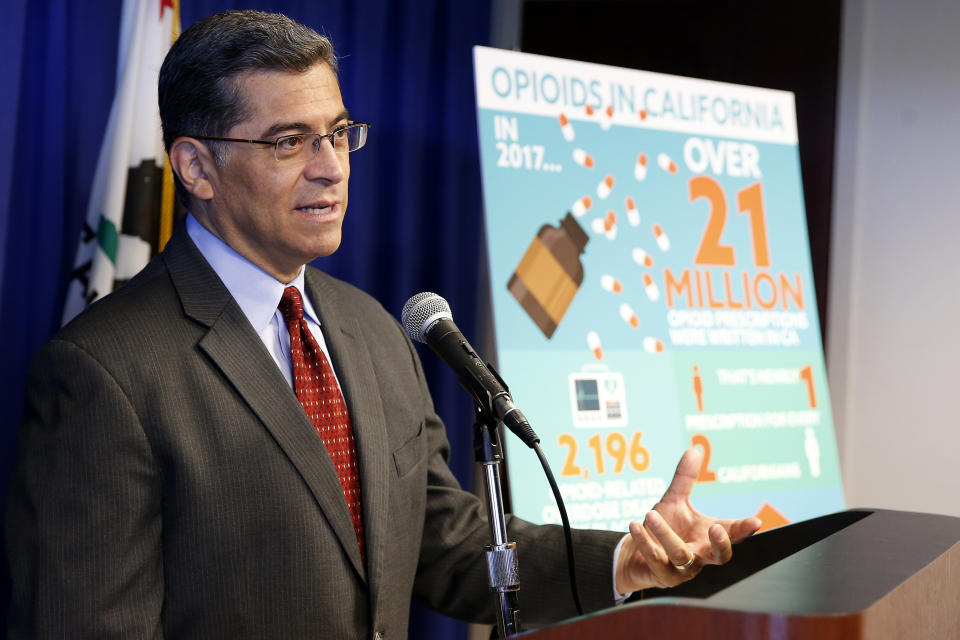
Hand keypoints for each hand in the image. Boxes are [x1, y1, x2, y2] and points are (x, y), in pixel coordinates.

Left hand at [615, 448, 761, 592]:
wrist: (636, 556)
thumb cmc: (664, 528)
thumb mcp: (675, 502)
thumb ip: (685, 479)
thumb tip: (694, 449)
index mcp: (708, 537)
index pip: (732, 533)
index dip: (744, 529)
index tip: (756, 522)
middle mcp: (700, 556)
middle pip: (720, 557)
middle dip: (721, 544)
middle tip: (717, 528)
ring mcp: (682, 570)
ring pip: (680, 554)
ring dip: (665, 533)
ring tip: (651, 514)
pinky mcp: (662, 576)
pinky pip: (655, 559)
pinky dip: (645, 542)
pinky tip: (635, 525)